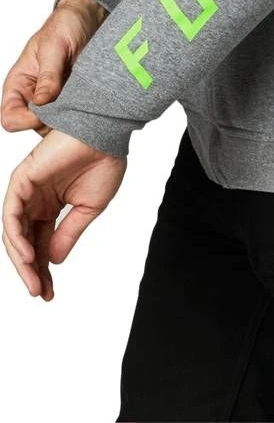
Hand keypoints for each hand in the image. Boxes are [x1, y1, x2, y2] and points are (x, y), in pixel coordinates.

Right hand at [1, 0, 108, 136]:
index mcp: (19, 84)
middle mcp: (34, 96)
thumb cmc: (63, 26)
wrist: (87, 18)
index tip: (46, 112)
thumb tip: (42, 102)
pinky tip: (90, 101)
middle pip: (35, 126)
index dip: (25, 120)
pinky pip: (74, 116)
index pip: (10, 117)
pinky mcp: (73, 100)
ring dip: (69, 118)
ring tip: (82, 101)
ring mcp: (55, 100)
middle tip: (71, 109)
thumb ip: (48, 75)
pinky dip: (82, 113)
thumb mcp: (53, 47)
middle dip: (52, 123)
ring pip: (56, 125)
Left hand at [2, 127, 125, 300]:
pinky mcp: (22, 179)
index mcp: (50, 205)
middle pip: (24, 242)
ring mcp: (27, 190)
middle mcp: (35, 199)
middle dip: (30, 270)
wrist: (107, 133)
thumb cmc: (104, 162)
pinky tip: (27, 256)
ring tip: (33, 281)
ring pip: (14, 232)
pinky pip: (12, 214)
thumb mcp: (88, 209)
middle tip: (40, 293)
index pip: (39, 244)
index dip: (43, 270)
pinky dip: (16, 237)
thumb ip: (68, 234)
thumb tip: (53, 261)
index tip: (48, 294)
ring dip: (21, 260)